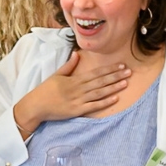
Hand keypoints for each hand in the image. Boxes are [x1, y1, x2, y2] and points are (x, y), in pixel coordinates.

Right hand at [11, 51, 131, 135]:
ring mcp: (78, 100)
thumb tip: (77, 54)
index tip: (121, 65)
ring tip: (125, 83)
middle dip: (115, 76)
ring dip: (113, 87)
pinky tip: (115, 99)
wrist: (36, 106)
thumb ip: (69, 66)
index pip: (95, 73)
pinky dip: (104, 102)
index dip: (109, 69)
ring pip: (99, 93)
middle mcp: (78, 88)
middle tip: (129, 72)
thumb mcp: (56, 75)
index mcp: (74, 79)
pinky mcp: (76, 110)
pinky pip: (93, 106)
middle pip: (100, 81)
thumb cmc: (45, 90)